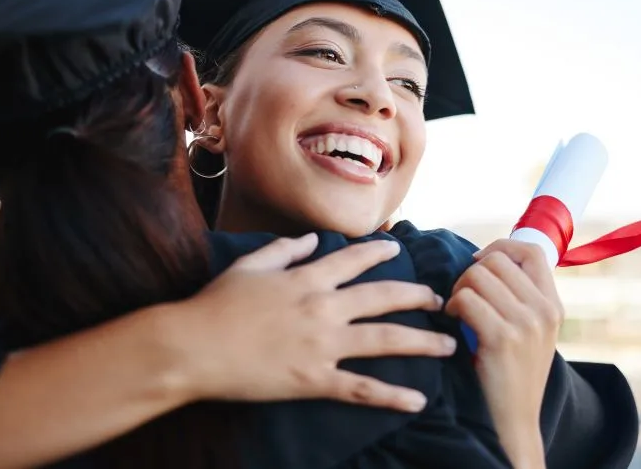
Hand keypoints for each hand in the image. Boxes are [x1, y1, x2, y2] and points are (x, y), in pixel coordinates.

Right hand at [166, 234, 455, 411]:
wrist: (192, 347)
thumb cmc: (214, 304)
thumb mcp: (249, 265)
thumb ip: (284, 249)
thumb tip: (311, 238)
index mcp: (307, 278)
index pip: (354, 260)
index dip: (379, 253)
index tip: (398, 250)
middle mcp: (323, 307)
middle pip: (383, 297)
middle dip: (416, 296)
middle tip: (440, 300)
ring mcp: (322, 345)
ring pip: (384, 340)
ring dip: (421, 342)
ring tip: (448, 346)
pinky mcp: (314, 379)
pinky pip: (361, 388)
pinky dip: (392, 395)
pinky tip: (418, 400)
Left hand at [446, 240, 561, 468]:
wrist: (514, 421)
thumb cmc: (511, 374)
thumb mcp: (531, 332)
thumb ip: (520, 298)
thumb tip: (486, 258)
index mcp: (553, 305)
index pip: (532, 250)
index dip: (500, 247)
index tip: (479, 262)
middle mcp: (545, 310)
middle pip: (497, 260)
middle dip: (471, 272)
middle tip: (463, 296)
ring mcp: (526, 324)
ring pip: (477, 276)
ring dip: (458, 289)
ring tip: (458, 311)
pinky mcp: (503, 338)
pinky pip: (466, 299)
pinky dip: (452, 306)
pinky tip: (453, 322)